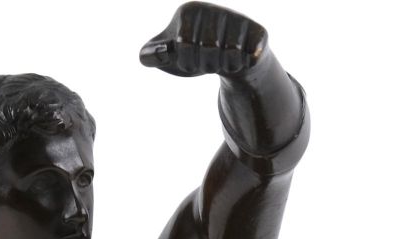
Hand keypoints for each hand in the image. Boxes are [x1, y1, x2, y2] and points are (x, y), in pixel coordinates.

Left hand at [140, 4, 267, 78]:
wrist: (233, 60)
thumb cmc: (200, 55)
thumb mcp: (173, 56)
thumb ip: (154, 54)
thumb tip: (143, 58)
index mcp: (189, 11)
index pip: (184, 46)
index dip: (188, 62)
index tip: (193, 56)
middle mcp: (214, 9)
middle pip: (206, 51)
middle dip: (207, 65)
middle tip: (211, 59)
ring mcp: (237, 18)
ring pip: (229, 56)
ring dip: (225, 67)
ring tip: (224, 58)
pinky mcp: (257, 31)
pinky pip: (248, 58)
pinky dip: (243, 66)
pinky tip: (241, 59)